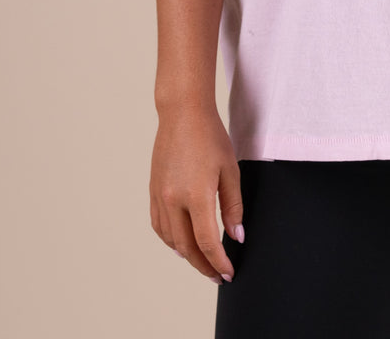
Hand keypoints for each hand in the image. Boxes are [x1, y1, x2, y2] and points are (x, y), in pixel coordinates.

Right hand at [150, 102, 243, 284]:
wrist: (182, 113)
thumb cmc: (210, 137)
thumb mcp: (230, 170)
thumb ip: (233, 206)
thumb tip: (237, 236)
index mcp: (195, 195)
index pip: (207, 242)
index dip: (218, 262)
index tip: (229, 273)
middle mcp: (173, 200)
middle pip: (187, 247)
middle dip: (203, 265)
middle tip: (218, 275)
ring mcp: (160, 196)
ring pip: (170, 240)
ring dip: (187, 255)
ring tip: (203, 262)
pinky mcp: (153, 191)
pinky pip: (160, 226)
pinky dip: (171, 240)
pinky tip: (182, 242)